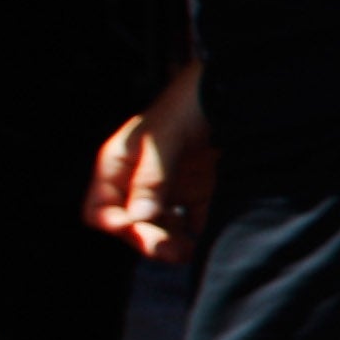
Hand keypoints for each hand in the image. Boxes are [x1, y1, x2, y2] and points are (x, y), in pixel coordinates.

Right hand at [80, 69, 211, 262]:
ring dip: (172, 245)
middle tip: (170, 251)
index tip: (137, 230)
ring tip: (189, 251)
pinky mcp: (201, 192)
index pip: (100, 209)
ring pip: (161, 230)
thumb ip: (152, 176)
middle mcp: (141, 180)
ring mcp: (171, 187)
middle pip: (132, 226)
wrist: (238, 88)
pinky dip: (199, 236)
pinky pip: (194, 224)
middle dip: (147, 240)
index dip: (114, 224)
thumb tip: (136, 217)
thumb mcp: (166, 135)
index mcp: (120, 164)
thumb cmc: (192, 100)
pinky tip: (209, 240)